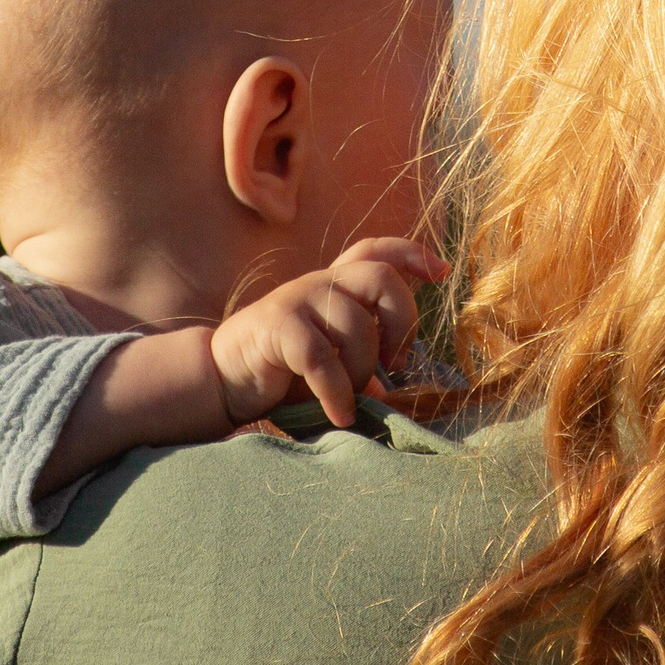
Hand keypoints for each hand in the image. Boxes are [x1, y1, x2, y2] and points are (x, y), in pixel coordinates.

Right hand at [209, 238, 448, 428]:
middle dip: (402, 322)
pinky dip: (337, 391)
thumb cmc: (282, 372)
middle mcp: (320, 283)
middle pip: (380, 277)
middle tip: (395, 364)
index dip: (412, 254)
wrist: (222, 379)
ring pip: (355, 325)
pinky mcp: (277, 325)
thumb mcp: (332, 362)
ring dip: (363, 370)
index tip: (442, 271)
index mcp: (335, 285)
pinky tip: (340, 414)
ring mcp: (297, 299)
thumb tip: (393, 388)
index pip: (376, 250)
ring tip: (352, 399)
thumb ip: (363, 363)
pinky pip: (322, 357)